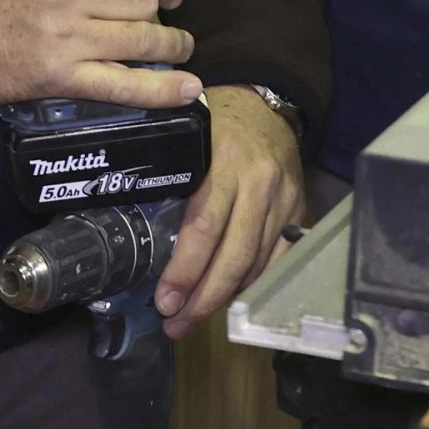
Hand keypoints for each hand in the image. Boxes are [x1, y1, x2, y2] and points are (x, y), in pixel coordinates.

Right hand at [0, 0, 200, 107]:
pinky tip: (189, 89)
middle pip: (145, 2)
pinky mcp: (60, 77)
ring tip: (177, 45)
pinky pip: (123, 85)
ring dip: (169, 45)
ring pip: (143, 40)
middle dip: (155, 10)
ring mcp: (67, 37)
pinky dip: (162, 90)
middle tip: (154, 16)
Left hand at [156, 85, 303, 337]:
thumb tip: (130, 226)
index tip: (165, 301)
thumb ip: (169, 173)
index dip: (185, 270)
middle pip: (234, 256)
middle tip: (176, 324)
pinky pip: (277, 259)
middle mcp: (260, 182)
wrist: (267, 104)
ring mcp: (284, 199)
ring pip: (256, 263)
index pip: (205, 226)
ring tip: (193, 317)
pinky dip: (253, 283)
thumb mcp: (188, 136)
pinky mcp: (298, 211)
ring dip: (225, 298)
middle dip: (203, 298)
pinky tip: (229, 298)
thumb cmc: (216, 121)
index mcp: (225, 161)